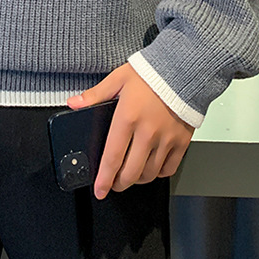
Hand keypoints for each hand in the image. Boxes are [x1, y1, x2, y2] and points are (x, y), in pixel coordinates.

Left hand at [66, 63, 194, 198]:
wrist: (184, 68)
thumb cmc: (152, 73)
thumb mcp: (118, 79)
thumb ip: (95, 95)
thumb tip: (74, 104)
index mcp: (128, 118)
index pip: (112, 157)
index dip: (104, 179)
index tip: (99, 190)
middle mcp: (147, 132)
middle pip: (131, 172)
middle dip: (119, 184)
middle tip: (113, 184)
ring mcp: (166, 139)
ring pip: (149, 174)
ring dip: (137, 179)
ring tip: (130, 174)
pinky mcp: (182, 142)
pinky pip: (169, 168)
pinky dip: (158, 173)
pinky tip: (151, 167)